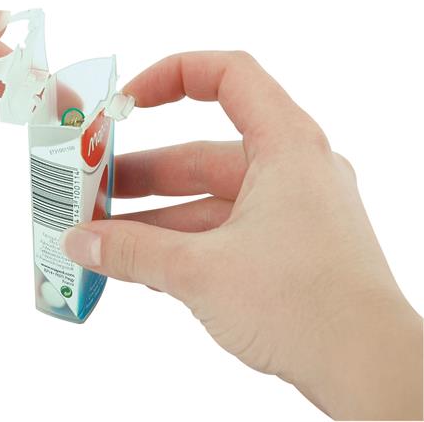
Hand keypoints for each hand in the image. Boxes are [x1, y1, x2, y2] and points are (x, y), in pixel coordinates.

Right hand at [60, 52, 422, 418]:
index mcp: (285, 148)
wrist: (367, 369)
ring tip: (104, 237)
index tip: (124, 105)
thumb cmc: (306, 307)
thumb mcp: (201, 271)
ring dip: (155, 219)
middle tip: (92, 193)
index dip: (170, 77)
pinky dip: (183, 244)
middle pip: (202, 155)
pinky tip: (142, 264)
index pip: (228, 76)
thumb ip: (132, 252)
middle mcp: (292, 172)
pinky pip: (223, 233)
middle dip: (141, 176)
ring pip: (209, 201)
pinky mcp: (287, 250)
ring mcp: (291, 213)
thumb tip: (79, 243)